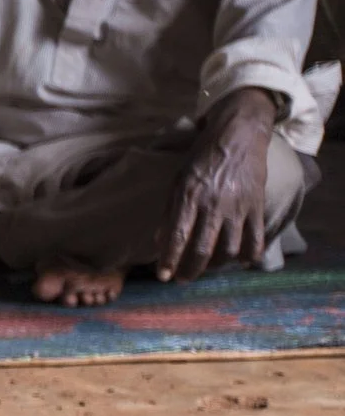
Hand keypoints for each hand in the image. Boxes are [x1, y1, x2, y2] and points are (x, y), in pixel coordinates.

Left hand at [157, 88, 278, 281]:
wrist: (237, 136)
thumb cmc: (201, 158)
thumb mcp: (177, 180)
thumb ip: (169, 211)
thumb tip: (159, 242)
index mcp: (189, 195)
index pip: (177, 236)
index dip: (169, 259)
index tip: (163, 277)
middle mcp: (214, 204)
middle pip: (203, 248)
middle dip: (190, 270)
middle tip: (182, 279)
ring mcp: (238, 206)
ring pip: (229, 248)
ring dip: (216, 265)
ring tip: (206, 269)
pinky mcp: (257, 205)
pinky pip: (256, 238)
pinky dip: (249, 255)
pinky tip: (240, 262)